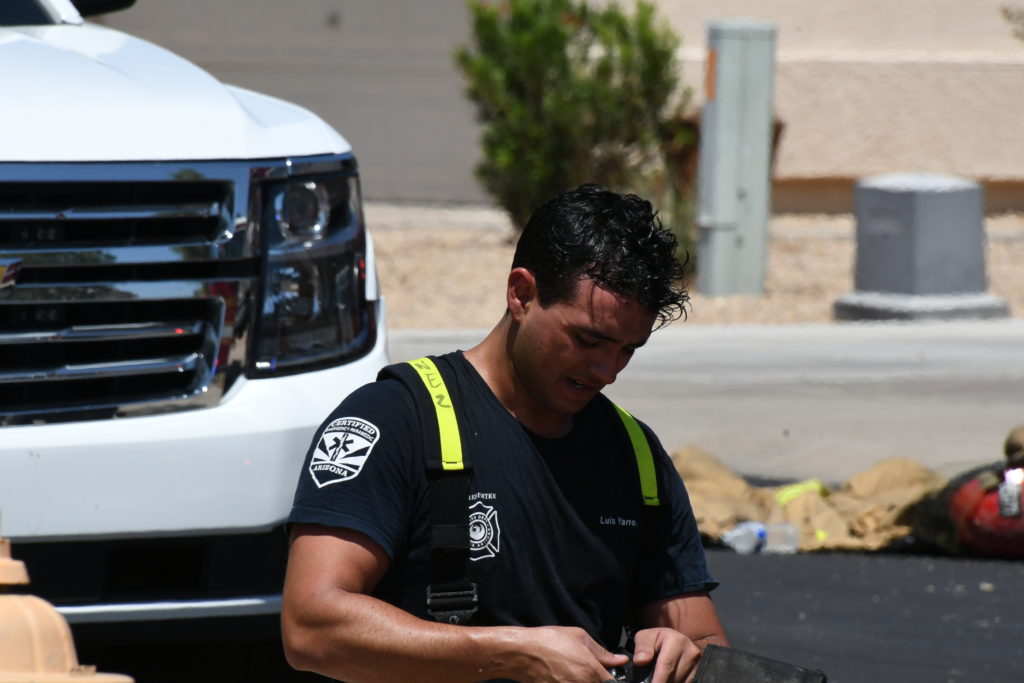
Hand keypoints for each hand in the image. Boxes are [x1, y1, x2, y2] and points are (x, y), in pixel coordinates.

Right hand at [516, 626, 630, 682]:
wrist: (522, 653)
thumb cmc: (548, 641)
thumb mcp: (579, 637)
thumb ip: (601, 652)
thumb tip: (619, 659)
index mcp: (590, 670)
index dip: (611, 679)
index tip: (607, 675)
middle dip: (596, 680)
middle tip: (586, 671)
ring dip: (583, 681)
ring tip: (571, 673)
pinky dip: (569, 682)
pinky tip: (562, 677)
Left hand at [631, 628, 701, 682]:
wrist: (674, 641)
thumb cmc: (657, 640)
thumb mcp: (645, 637)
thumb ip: (642, 647)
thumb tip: (640, 661)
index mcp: (677, 641)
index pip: (667, 665)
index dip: (658, 680)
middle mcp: (691, 652)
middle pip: (674, 677)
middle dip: (662, 681)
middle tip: (652, 679)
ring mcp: (698, 664)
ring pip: (681, 682)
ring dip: (670, 682)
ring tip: (661, 676)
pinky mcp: (700, 672)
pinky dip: (677, 682)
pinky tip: (670, 678)